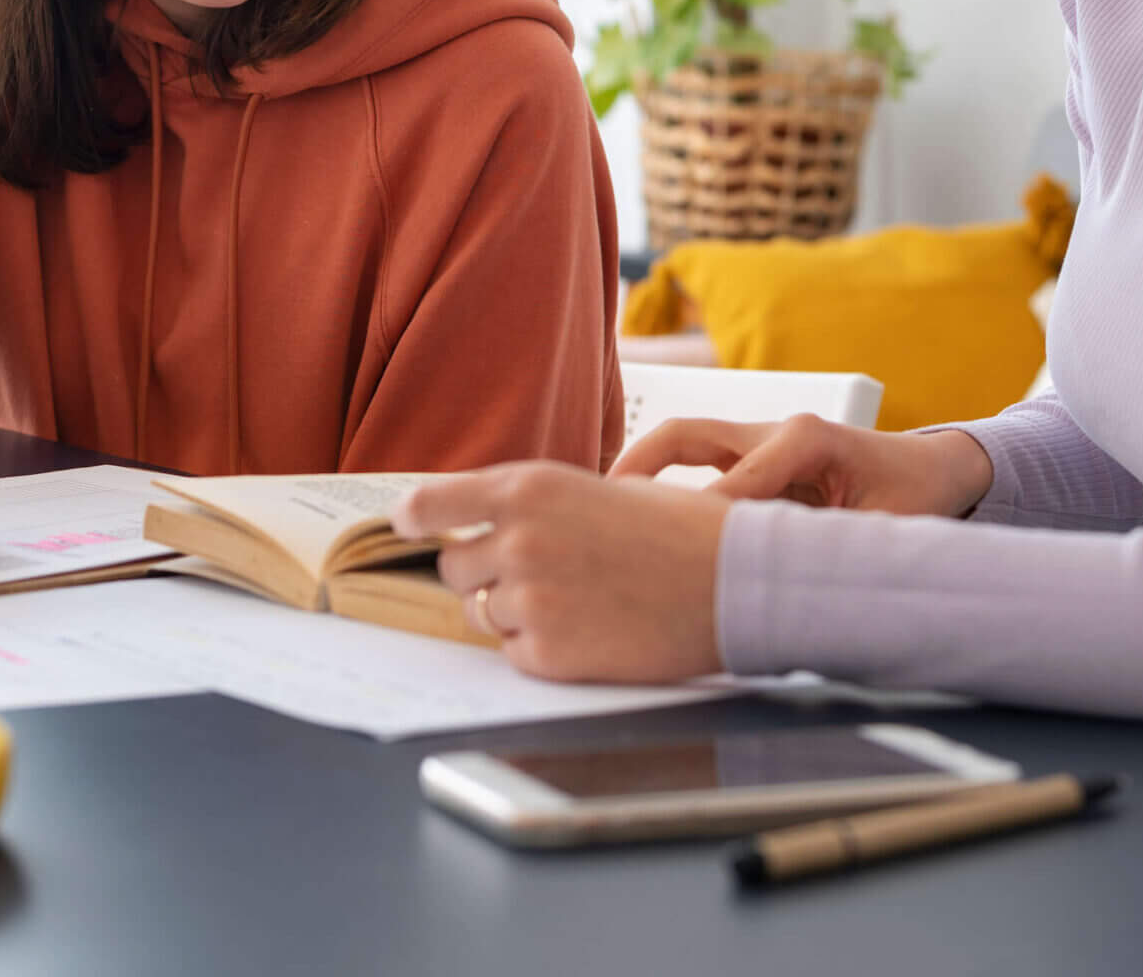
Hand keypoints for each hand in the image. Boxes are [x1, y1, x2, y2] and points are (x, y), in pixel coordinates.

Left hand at [390, 462, 730, 683]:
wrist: (736, 582)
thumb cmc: (678, 530)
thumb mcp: (597, 490)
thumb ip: (533, 506)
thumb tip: (480, 527)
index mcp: (527, 488)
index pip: (432, 504)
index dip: (416, 518)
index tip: (406, 525)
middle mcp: (518, 540)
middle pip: (453, 569)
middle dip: (483, 574)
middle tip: (537, 574)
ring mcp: (530, 599)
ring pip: (482, 614)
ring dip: (514, 611)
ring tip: (578, 600)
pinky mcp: (548, 654)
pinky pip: (515, 654)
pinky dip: (542, 648)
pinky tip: (591, 629)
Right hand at [610, 416, 992, 517]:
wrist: (936, 469)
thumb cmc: (914, 496)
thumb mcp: (884, 528)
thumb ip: (836, 548)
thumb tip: (794, 585)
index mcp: (808, 438)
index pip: (741, 478)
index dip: (707, 516)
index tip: (671, 551)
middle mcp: (775, 430)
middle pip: (688, 433)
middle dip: (640, 464)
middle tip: (600, 505)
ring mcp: (759, 439)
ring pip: (682, 442)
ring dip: (641, 470)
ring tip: (601, 512)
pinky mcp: (752, 455)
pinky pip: (696, 462)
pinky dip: (661, 483)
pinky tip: (636, 520)